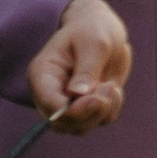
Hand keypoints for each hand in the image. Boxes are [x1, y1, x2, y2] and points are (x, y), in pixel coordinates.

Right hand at [26, 0, 130, 133]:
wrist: (103, 30)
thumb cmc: (92, 30)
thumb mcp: (93, 43)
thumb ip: (86, 69)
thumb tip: (77, 94)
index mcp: (42, 74)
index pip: (48, 103)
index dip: (71, 109)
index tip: (97, 98)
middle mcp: (50, 93)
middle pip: (61, 124)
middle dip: (88, 113)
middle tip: (110, 88)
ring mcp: (68, 103)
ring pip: (81, 127)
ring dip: (102, 111)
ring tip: (112, 85)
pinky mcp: (87, 107)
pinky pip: (100, 120)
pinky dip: (111, 108)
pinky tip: (114, 88)